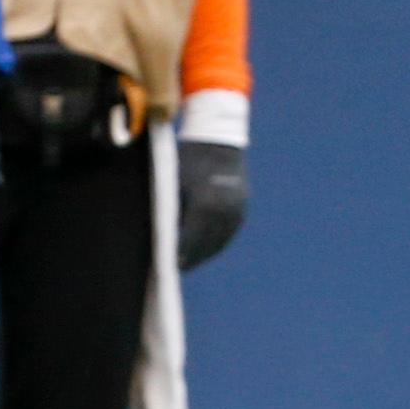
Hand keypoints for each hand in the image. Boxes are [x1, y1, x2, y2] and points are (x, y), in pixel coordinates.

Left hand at [178, 140, 247, 269]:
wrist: (217, 140)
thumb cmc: (187, 160)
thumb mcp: (174, 185)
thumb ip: (173, 212)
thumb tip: (167, 238)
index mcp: (206, 203)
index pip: (192, 237)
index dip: (182, 253)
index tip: (171, 265)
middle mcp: (225, 209)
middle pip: (209, 242)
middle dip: (194, 256)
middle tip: (180, 268)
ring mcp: (237, 209)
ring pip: (221, 239)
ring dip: (207, 251)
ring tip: (192, 260)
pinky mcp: (242, 207)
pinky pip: (229, 231)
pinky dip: (218, 241)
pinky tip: (207, 247)